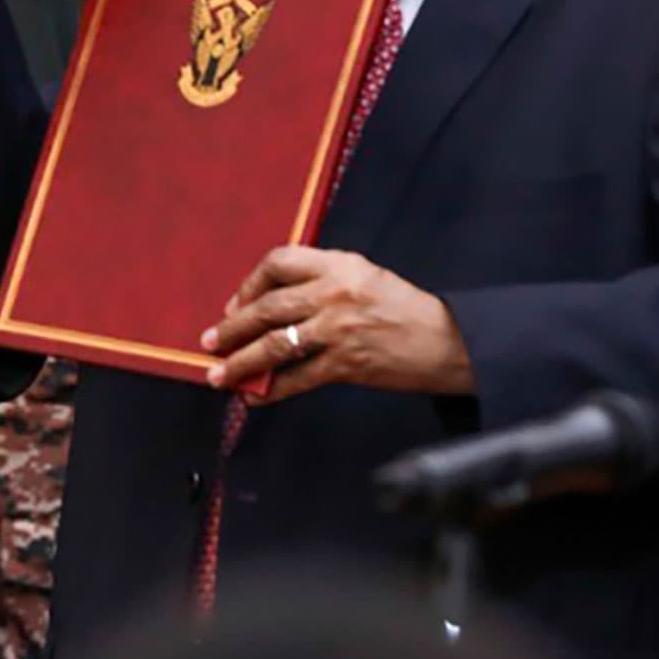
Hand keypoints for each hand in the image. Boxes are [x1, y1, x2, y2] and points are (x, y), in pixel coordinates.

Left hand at [199, 246, 473, 402]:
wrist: (448, 342)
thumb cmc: (404, 308)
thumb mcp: (364, 275)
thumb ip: (322, 279)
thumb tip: (272, 300)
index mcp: (338, 264)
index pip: (279, 262)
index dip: (249, 284)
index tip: (236, 305)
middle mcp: (335, 292)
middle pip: (268, 307)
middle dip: (232, 328)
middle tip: (210, 342)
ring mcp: (339, 329)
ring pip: (275, 345)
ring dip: (241, 362)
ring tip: (219, 374)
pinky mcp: (347, 364)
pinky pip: (298, 378)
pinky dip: (272, 390)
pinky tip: (255, 397)